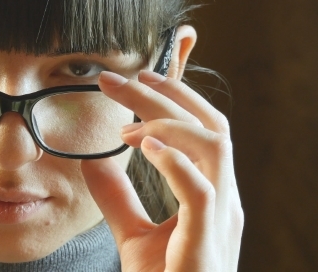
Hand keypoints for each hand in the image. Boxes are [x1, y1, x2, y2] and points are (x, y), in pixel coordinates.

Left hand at [81, 70, 242, 271]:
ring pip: (213, 145)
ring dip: (168, 121)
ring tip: (126, 121)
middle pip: (210, 125)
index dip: (179, 96)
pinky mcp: (206, 242)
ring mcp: (221, 220)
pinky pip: (200, 189)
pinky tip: (141, 144)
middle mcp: (225, 200)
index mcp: (212, 195)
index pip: (206, 130)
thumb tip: (92, 163)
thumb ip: (119, 199)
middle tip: (119, 80)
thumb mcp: (135, 237)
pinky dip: (173, 159)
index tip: (140, 75)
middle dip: (167, 95)